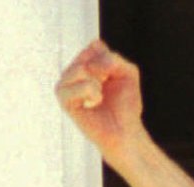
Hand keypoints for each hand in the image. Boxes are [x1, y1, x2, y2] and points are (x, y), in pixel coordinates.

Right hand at [55, 40, 144, 158]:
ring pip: (83, 68)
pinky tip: (94, 103)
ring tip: (100, 98)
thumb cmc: (126, 105)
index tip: (114, 80)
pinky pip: (83, 85)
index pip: (96, 46)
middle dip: (107, 74)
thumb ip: (114, 59)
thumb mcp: (128, 74)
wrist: (125, 132)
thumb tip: (90, 68)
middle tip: (107, 92)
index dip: (112, 63)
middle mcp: (71, 70)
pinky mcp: (64, 100)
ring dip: (99, 84)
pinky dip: (94, 93)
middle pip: (89, 56)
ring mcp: (65, 84)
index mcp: (84, 62)